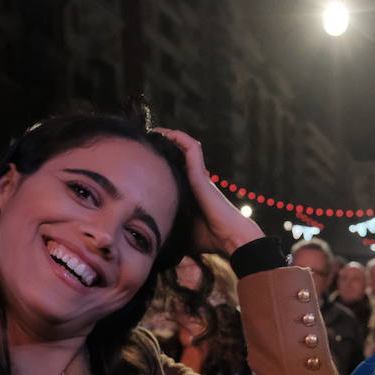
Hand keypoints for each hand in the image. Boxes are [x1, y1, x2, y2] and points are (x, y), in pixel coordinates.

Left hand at [152, 128, 263, 256]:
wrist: (230, 238)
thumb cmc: (210, 239)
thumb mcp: (183, 232)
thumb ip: (171, 229)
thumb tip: (152, 242)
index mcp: (190, 191)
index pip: (175, 169)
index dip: (162, 160)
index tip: (144, 157)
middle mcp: (195, 179)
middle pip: (178, 154)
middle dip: (162, 145)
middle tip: (144, 140)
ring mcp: (199, 175)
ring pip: (185, 146)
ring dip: (169, 136)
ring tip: (153, 132)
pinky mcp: (201, 174)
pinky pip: (192, 148)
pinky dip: (180, 138)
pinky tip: (166, 133)